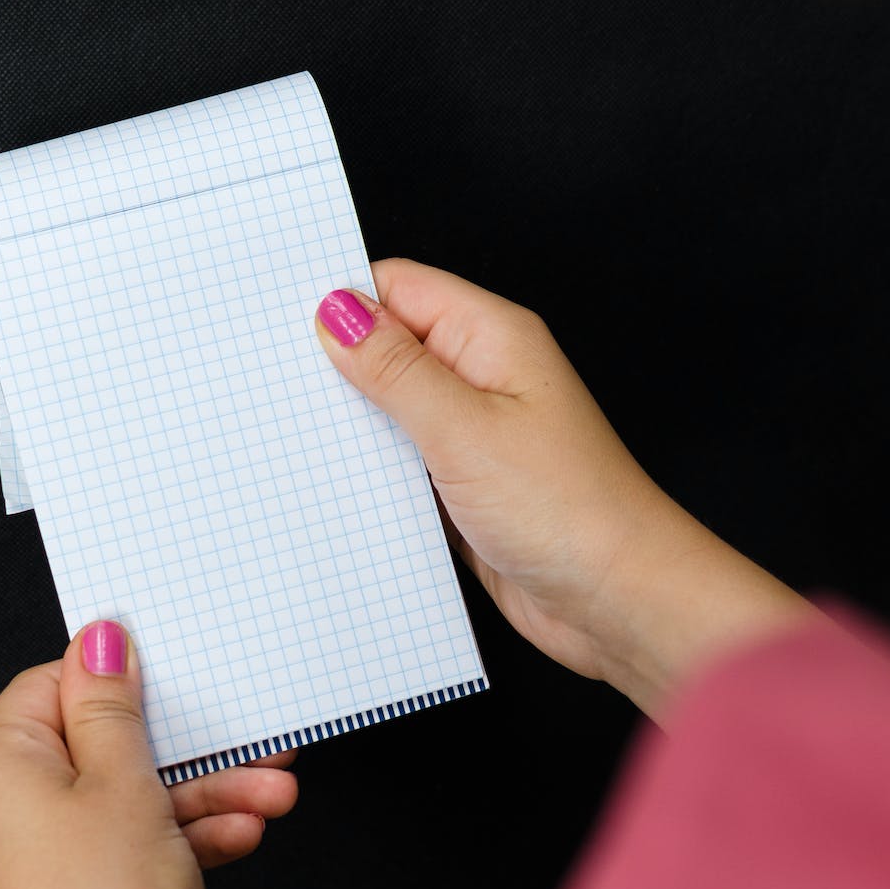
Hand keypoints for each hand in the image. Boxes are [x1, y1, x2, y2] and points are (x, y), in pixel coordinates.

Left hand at [0, 621, 296, 888]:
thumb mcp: (125, 784)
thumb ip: (113, 708)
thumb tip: (97, 642)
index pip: (49, 686)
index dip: (116, 676)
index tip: (173, 671)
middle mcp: (5, 815)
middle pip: (102, 747)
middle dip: (187, 747)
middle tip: (249, 739)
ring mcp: (41, 866)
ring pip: (128, 802)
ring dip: (203, 795)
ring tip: (272, 795)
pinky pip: (132, 849)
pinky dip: (185, 839)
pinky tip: (242, 836)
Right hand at [315, 260, 813, 718]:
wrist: (618, 600)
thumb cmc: (569, 509)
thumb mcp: (464, 428)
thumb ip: (395, 369)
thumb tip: (338, 313)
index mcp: (492, 338)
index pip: (398, 287)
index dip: (339, 299)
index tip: (277, 324)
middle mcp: (484, 379)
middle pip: (390, 347)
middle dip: (335, 366)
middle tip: (271, 388)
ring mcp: (476, 436)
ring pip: (392, 411)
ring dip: (351, 427)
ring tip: (292, 442)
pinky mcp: (466, 490)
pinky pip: (404, 466)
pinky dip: (372, 474)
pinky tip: (332, 490)